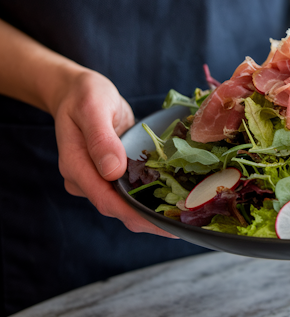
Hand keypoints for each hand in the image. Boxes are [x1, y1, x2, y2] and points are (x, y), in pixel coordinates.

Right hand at [51, 70, 176, 237]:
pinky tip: (175, 200)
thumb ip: (101, 139)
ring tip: (185, 217)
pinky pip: (132, 192)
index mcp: (76, 167)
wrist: (79, 92)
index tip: (164, 224)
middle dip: (150, 220)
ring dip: (153, 212)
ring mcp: (98, 180)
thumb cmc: (85, 96)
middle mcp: (85, 180)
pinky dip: (152, 197)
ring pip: (127, 205)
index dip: (137, 216)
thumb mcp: (93, 108)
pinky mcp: (112, 175)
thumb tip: (113, 171)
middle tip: (184, 224)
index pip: (107, 201)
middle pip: (119, 210)